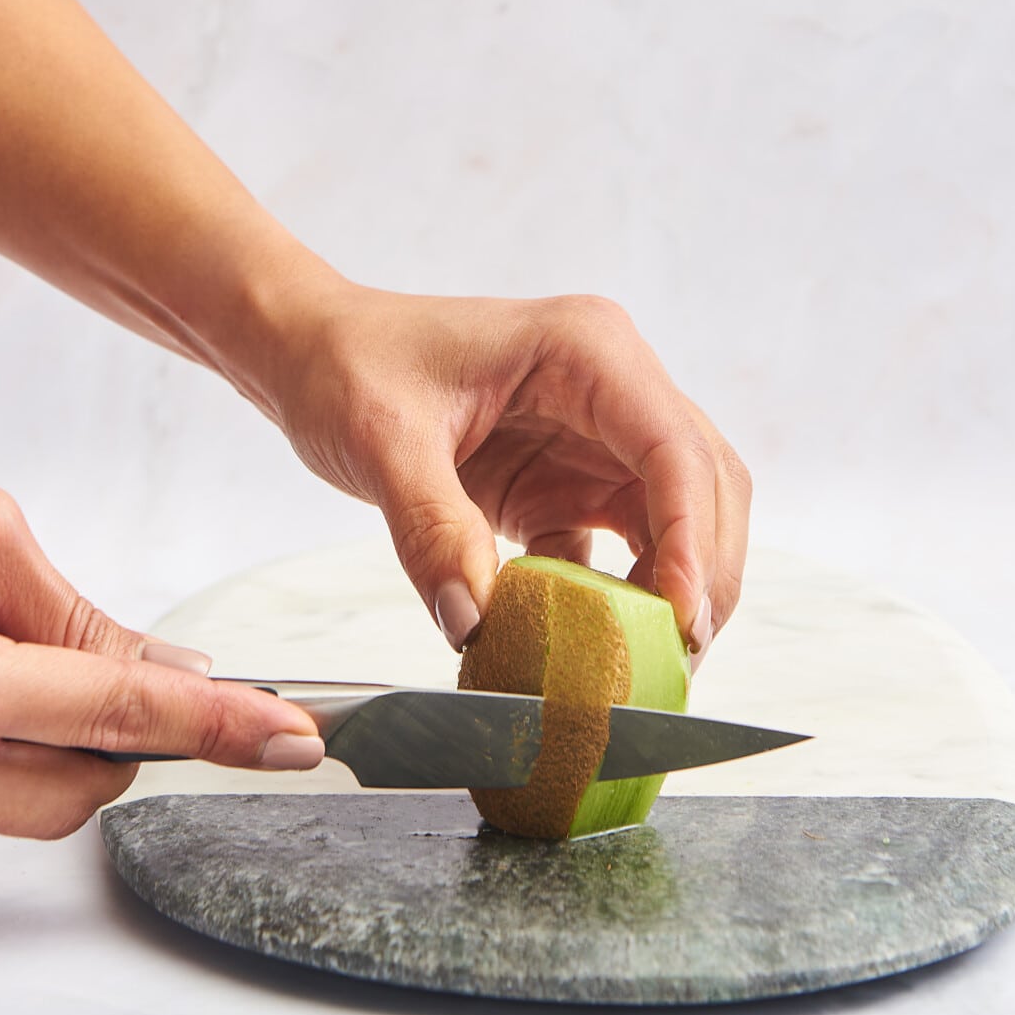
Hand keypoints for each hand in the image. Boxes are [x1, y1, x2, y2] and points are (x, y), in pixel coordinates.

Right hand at [0, 484, 325, 838]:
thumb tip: (165, 669)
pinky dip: (16, 750)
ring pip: (45, 804)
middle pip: (92, 785)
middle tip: (77, 659)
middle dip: (119, 730)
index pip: (123, 712)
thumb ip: (75, 609)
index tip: (291, 737)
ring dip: (61, 742)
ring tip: (2, 659)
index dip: (220, 723)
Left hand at [252, 280, 751, 663]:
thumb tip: (477, 625)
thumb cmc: (348, 364)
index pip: (674, 448)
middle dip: (702, 573)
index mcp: (585, 350)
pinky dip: (620, 597)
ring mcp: (595, 432)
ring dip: (673, 589)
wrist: (311, 349)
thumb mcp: (382, 442)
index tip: (678, 620)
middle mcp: (610, 383)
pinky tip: (593, 643)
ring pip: (679, 517)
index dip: (691, 539)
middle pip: (702, 484)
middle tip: (676, 661)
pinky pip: (622, 543)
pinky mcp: (568, 477)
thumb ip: (433, 531)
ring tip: (649, 665)